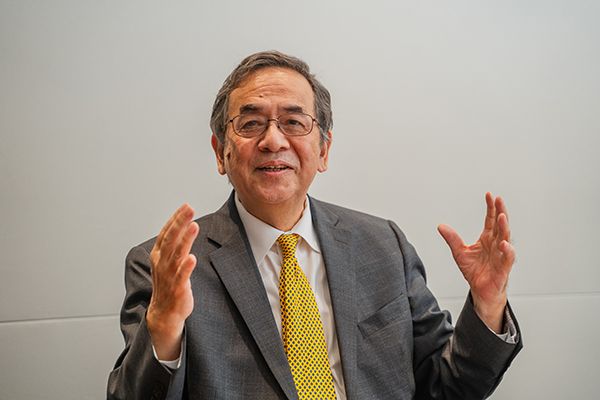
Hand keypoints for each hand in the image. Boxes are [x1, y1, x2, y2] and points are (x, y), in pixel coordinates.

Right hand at [147, 204, 198, 359]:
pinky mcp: (177, 288)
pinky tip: (192, 257)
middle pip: (171, 239)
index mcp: (159, 255)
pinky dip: (186, 267)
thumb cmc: (168, 284)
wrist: (164, 313)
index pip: (166, 232)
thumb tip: (183, 224)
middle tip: (189, 209)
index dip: (175, 219)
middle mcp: (162, 263)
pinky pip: (182, 276)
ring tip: (193, 226)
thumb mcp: (168, 261)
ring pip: (176, 254)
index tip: (185, 206)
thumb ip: (174, 244)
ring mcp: (169, 276)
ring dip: (185, 240)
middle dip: (180, 222)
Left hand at [437, 193, 514, 332]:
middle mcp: (496, 245)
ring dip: (505, 228)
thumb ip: (452, 239)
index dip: (491, 208)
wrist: (481, 291)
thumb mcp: (459, 253)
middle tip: (498, 200)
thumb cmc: (475, 272)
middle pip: (500, 226)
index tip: (489, 195)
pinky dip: (507, 251)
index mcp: (487, 239)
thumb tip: (441, 226)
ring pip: (506, 239)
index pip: (490, 220)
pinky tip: (505, 244)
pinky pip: (507, 259)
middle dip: (500, 212)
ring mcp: (501, 256)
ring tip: (502, 217)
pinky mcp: (503, 269)